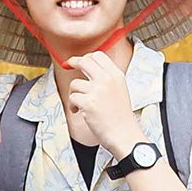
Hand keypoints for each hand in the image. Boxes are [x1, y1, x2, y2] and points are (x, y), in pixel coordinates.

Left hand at [60, 45, 139, 160]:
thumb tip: (88, 66)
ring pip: (75, 83)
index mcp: (116, 75)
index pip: (98, 55)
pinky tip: (78, 112)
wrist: (124, 135)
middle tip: (68, 65)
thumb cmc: (120, 117)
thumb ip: (106, 78)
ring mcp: (97, 91)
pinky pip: (72, 98)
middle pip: (85, 61)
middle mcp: (107, 80)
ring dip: (74, 94)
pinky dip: (73, 106)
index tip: (79, 61)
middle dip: (73, 62)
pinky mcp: (88, 103)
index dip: (86, 57)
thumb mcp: (119, 90)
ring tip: (80, 104)